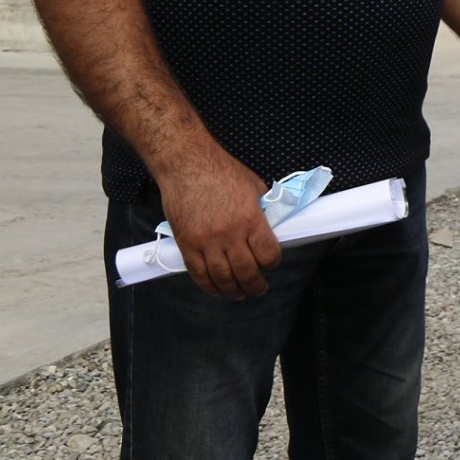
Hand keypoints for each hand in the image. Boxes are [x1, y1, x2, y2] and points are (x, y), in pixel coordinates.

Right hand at [156, 148, 282, 299]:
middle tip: (259, 289)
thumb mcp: (253, 187)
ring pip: (223, 278)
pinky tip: (217, 290)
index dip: (273, 263)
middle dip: (256, 285)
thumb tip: (273, 226)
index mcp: (251, 219)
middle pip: (246, 272)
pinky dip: (209, 286)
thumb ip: (263, 210)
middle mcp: (230, 234)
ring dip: (234, 291)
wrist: (186, 165)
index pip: (268, 254)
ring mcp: (206, 242)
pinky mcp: (187, 244)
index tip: (272, 263)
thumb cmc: (222, 172)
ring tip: (240, 294)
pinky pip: (198, 274)